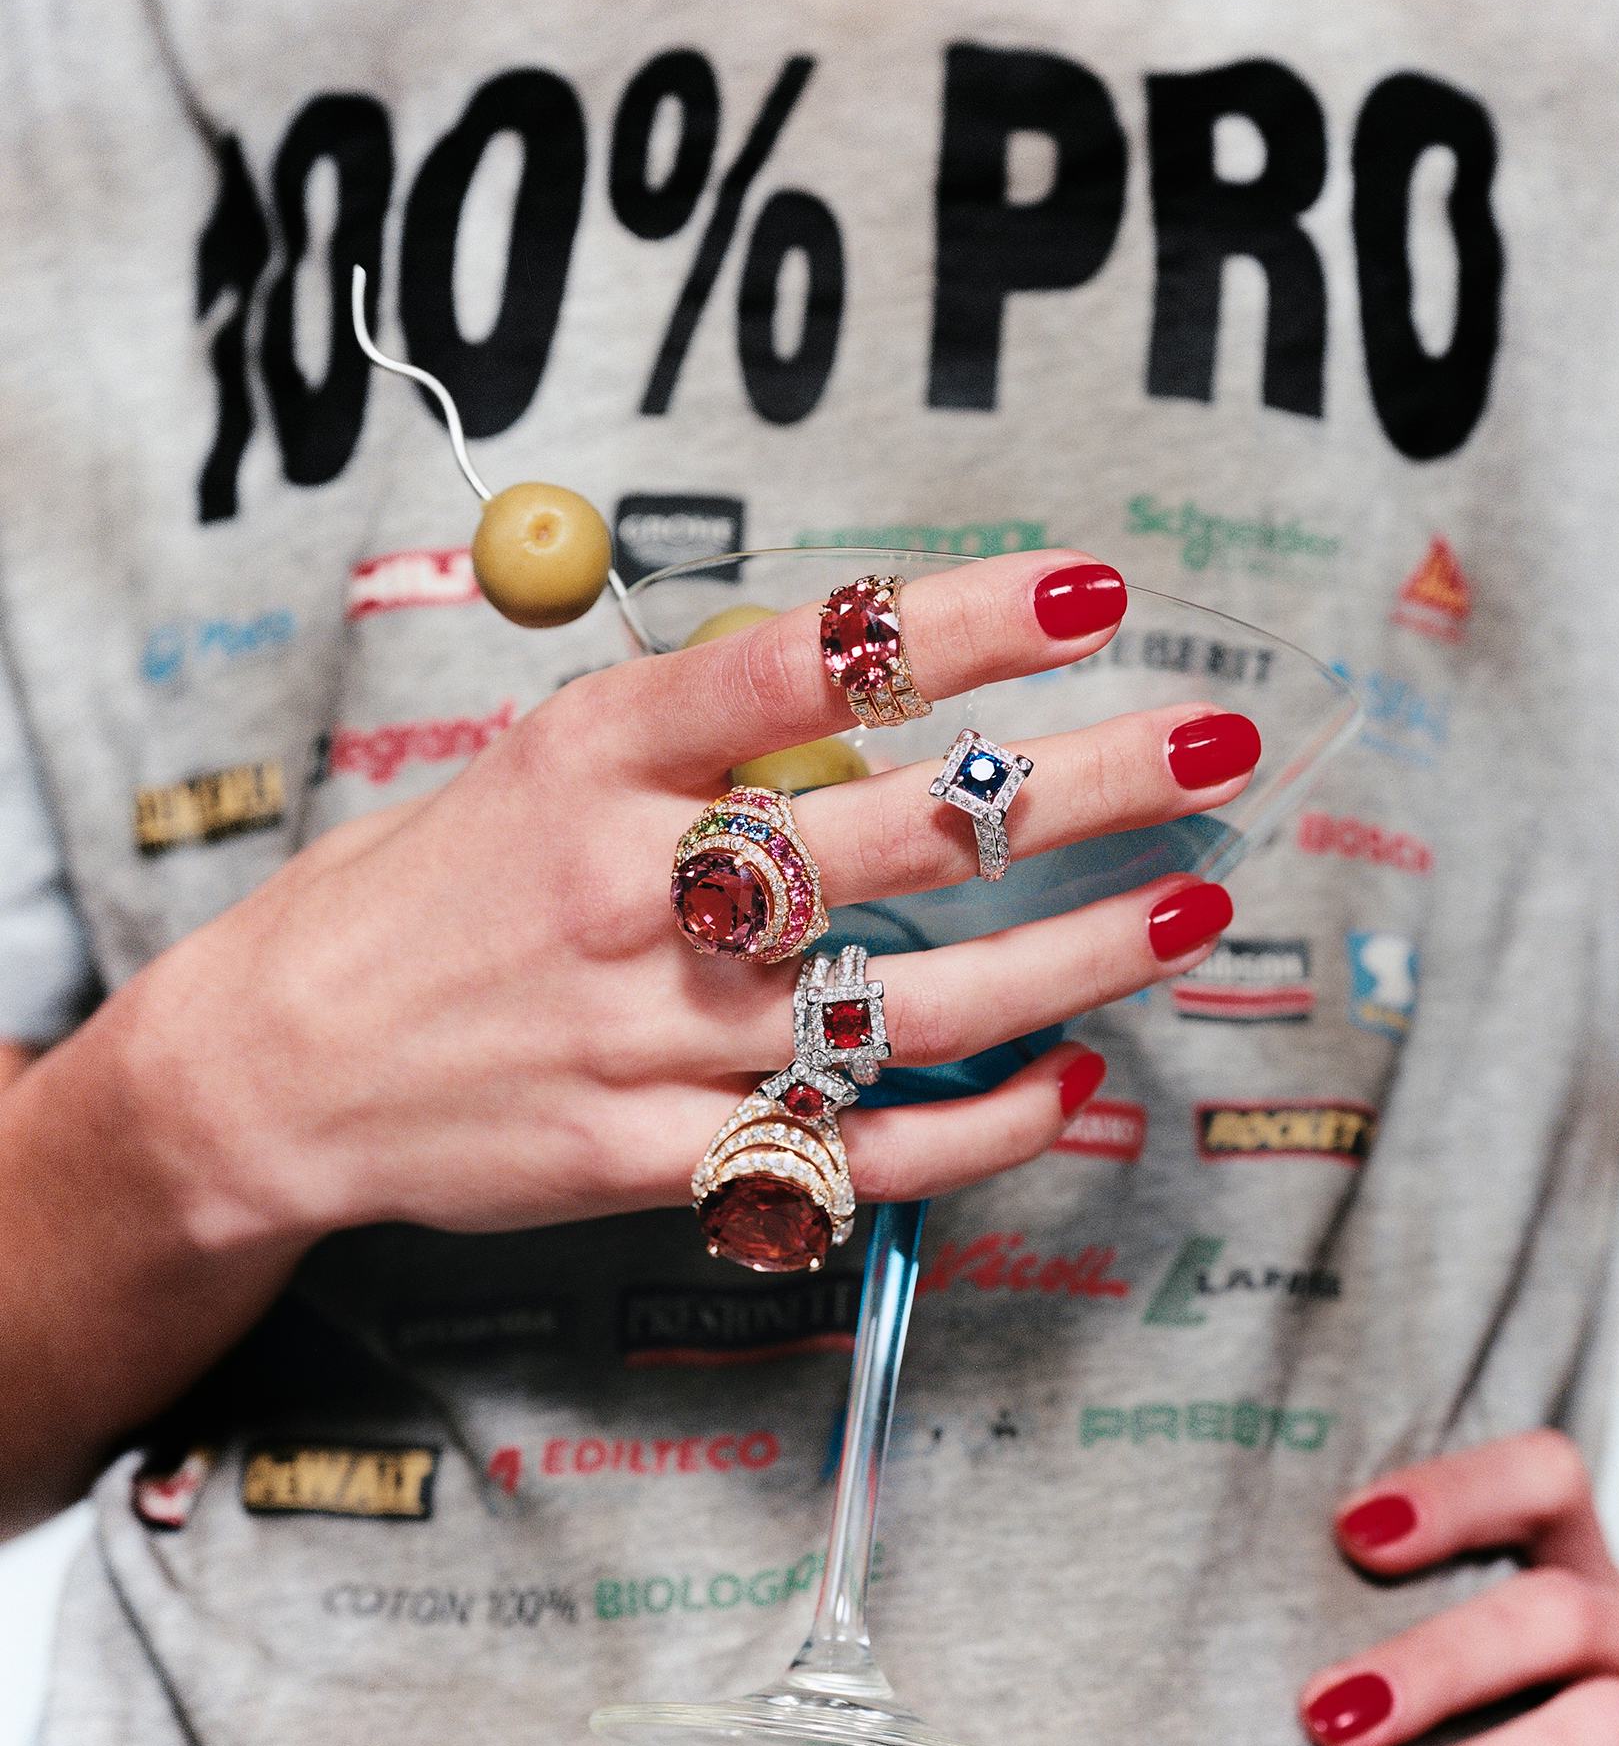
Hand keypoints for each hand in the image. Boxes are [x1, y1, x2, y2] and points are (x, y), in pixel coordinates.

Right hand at [123, 550, 1250, 1248]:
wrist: (277, 1069)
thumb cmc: (424, 900)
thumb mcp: (532, 769)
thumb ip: (696, 745)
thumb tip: (886, 700)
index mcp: (596, 758)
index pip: (810, 664)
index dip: (967, 620)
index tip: (1098, 585)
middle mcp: (635, 890)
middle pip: (901, 828)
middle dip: (1079, 782)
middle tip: (1214, 745)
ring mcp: (652, 1036)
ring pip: (913, 1001)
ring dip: (1074, 957)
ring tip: (1188, 907)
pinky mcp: (656, 1160)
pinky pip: (854, 1152)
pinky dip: (977, 1131)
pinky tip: (1066, 1090)